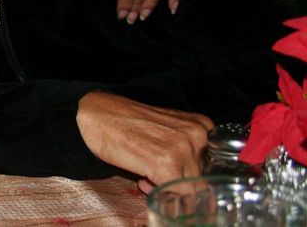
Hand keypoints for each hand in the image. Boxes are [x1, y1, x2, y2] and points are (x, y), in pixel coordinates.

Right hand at [76, 91, 211, 192]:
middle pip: (201, 177)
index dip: (190, 173)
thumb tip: (194, 180)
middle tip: (153, 174)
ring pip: (189, 187)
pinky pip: (174, 192)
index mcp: (202, 125)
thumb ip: (185, 149)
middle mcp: (198, 135)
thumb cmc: (127, 122)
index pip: (212, 165)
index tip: (174, 173)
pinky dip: (157, 191)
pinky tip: (141, 178)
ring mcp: (183, 148)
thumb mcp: (166, 129)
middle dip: (178, 181)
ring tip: (145, 174)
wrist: (95, 115)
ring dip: (167, 187)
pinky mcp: (166, 163)